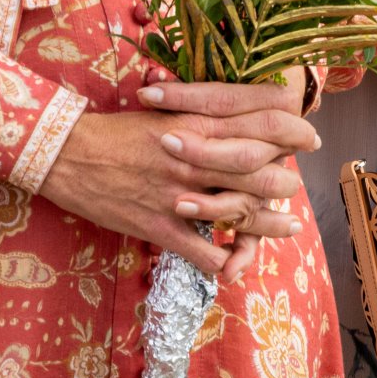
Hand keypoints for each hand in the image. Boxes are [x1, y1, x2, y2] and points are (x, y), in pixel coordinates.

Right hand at [39, 69, 317, 285]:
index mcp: (195, 122)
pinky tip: (235, 265)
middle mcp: (192, 156)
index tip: (309, 135)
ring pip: (236, 211)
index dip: (290, 129)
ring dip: (267, 224)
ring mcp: (176, 193)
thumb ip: (200, 115)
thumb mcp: (163, 111)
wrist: (67, 152)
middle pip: (257, 168)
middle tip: (299, 184)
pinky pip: (199, 249)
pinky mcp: (157, 225)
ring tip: (288, 227)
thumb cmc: (116, 128)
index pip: (257, 121)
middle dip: (285, 179)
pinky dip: (221, 260)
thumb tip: (236, 117)